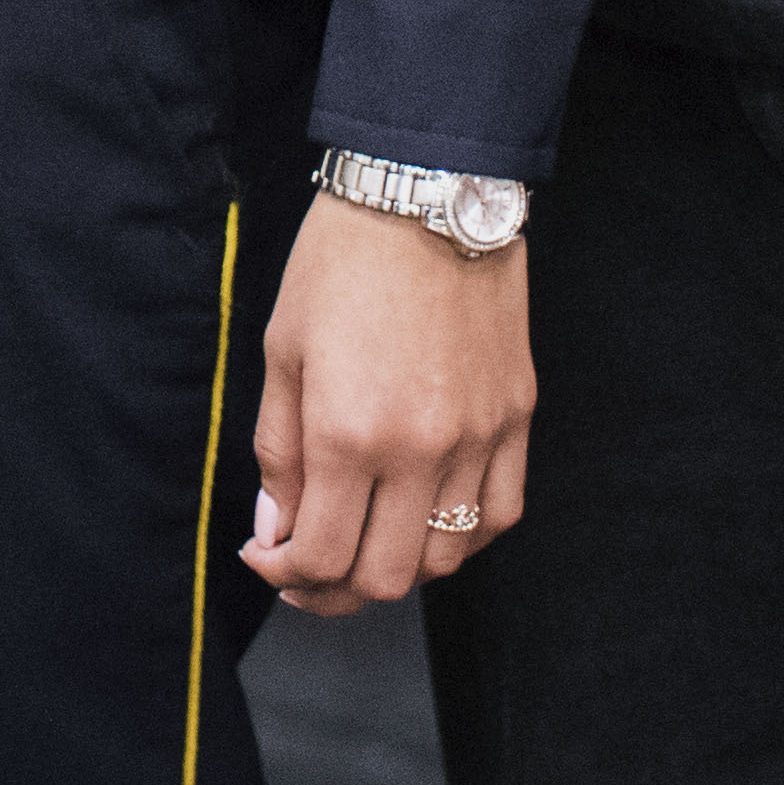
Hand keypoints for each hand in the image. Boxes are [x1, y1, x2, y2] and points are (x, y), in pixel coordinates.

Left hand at [242, 195, 533, 613]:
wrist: (426, 195)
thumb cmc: (341, 262)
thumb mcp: (282, 350)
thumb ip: (278, 450)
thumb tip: (276, 531)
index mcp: (348, 431)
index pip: (322, 555)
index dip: (287, 575)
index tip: (268, 558)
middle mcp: (419, 449)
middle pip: (386, 578)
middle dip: (335, 589)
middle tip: (308, 568)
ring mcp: (477, 437)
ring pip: (446, 559)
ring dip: (399, 567)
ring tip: (365, 541)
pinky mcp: (516, 419)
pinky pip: (499, 514)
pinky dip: (462, 537)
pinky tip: (428, 519)